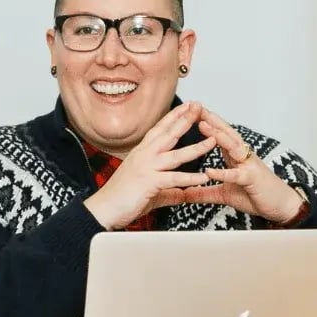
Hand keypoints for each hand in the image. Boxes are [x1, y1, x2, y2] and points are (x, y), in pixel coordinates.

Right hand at [82, 101, 215, 229]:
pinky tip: (204, 177)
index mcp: (142, 153)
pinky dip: (190, 179)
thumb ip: (170, 191)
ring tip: (212, 140)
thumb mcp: (150, 190)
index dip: (174, 117)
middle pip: (169, 134)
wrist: (103, 209)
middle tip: (199, 107)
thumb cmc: (121, 197)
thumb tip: (184, 193)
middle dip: (185, 120)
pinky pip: (174, 179)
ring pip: (176, 155)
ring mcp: (146, 168)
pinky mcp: (149, 183)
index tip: (187, 107)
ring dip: (196, 147)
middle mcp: (144, 156)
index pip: (160, 130)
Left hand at [182, 108, 304, 224]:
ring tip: (203, 126)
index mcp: (235, 157)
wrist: (281, 206)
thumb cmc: (255, 196)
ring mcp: (249, 165)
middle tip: (195, 106)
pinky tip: (210, 171)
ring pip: (233, 146)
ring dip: (218, 135)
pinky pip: (236, 175)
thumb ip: (204, 192)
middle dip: (211, 119)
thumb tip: (184, 193)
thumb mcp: (224, 194)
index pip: (220, 135)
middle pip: (226, 133)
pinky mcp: (252, 180)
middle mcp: (243, 156)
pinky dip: (223, 172)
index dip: (207, 123)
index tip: (191, 111)